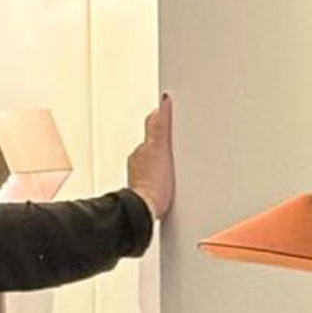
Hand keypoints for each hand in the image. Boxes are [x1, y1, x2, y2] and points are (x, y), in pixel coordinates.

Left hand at [126, 94, 175, 219]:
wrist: (146, 210)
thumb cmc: (153, 186)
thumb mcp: (161, 150)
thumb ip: (161, 126)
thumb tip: (163, 103)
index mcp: (144, 147)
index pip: (153, 124)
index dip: (161, 115)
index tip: (167, 109)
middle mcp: (139, 158)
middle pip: (152, 141)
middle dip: (161, 138)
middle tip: (173, 135)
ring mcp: (141, 173)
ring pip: (151, 159)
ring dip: (159, 159)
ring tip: (171, 161)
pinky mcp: (145, 188)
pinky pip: (153, 175)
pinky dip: (158, 174)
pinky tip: (166, 179)